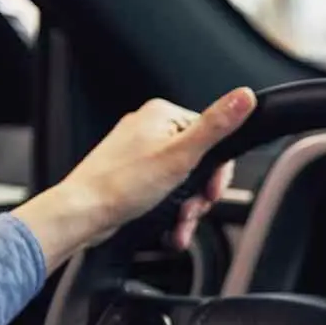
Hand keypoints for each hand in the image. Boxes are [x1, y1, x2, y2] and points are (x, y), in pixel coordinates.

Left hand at [13, 87, 256, 270]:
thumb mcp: (180, 155)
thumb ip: (216, 127)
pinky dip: (170, 211)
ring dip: (186, 209)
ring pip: (183, 182)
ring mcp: (140, 153)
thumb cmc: (120, 186)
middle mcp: (150, 129)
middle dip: (199, 195)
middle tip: (192, 209)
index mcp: (162, 115)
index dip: (216, 171)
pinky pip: (164, 192)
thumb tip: (243, 98)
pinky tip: (169, 227)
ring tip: (178, 223)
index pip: (212, 136)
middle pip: (198, 162)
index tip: (211, 192)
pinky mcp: (133, 176)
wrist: (81, 214)